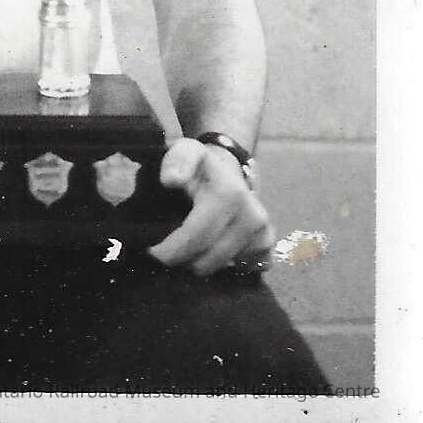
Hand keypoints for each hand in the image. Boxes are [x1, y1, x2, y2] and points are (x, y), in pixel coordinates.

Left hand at [148, 137, 273, 276]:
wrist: (230, 168)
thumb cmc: (201, 165)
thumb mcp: (185, 152)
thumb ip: (177, 160)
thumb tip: (171, 180)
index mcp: (229, 195)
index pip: (197, 236)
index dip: (172, 250)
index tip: (153, 251)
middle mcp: (252, 216)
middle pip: (209, 259)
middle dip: (182, 260)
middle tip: (166, 251)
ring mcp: (263, 233)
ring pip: (221, 267)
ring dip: (200, 263)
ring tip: (187, 248)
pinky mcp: (268, 245)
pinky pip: (242, 270)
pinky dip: (224, 266)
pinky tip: (211, 252)